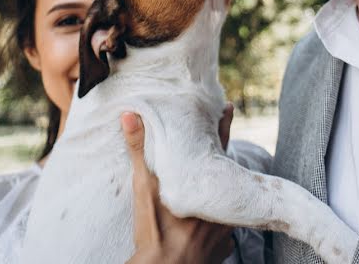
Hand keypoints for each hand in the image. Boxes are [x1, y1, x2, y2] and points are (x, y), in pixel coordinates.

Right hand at [121, 104, 235, 263]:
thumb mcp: (143, 187)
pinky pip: (224, 236)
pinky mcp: (222, 250)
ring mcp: (225, 227)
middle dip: (219, 167)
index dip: (223, 125)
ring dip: (219, 199)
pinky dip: (216, 231)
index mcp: (205, 182)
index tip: (229, 108)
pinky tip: (205, 230)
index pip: (219, 144)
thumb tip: (130, 116)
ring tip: (206, 197)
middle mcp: (221, 203)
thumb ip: (139, 150)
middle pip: (226, 176)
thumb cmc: (154, 228)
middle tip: (210, 161)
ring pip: (228, 206)